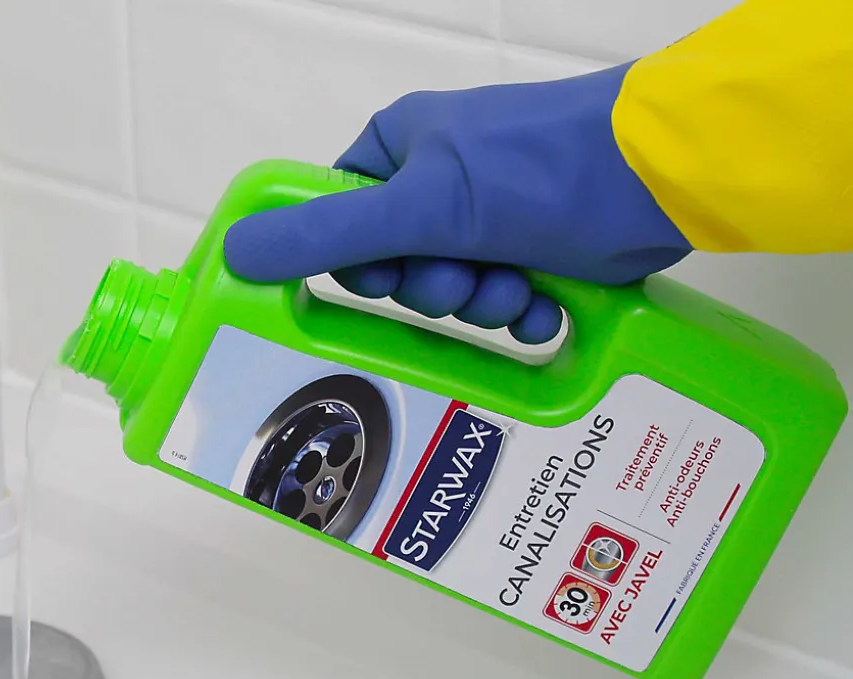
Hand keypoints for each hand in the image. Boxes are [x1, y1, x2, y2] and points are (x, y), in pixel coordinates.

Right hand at [223, 63, 690, 343]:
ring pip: (452, 294)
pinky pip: (502, 305)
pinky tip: (546, 306)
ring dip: (483, 303)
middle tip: (464, 273)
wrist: (656, 180)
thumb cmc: (537, 172)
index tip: (390, 274)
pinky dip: (520, 315)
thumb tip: (236, 250)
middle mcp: (440, 181)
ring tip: (517, 284)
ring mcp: (491, 218)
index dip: (361, 264)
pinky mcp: (536, 252)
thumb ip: (328, 234)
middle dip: (434, 288)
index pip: (342, 223)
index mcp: (400, 151)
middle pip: (397, 269)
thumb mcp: (421, 205)